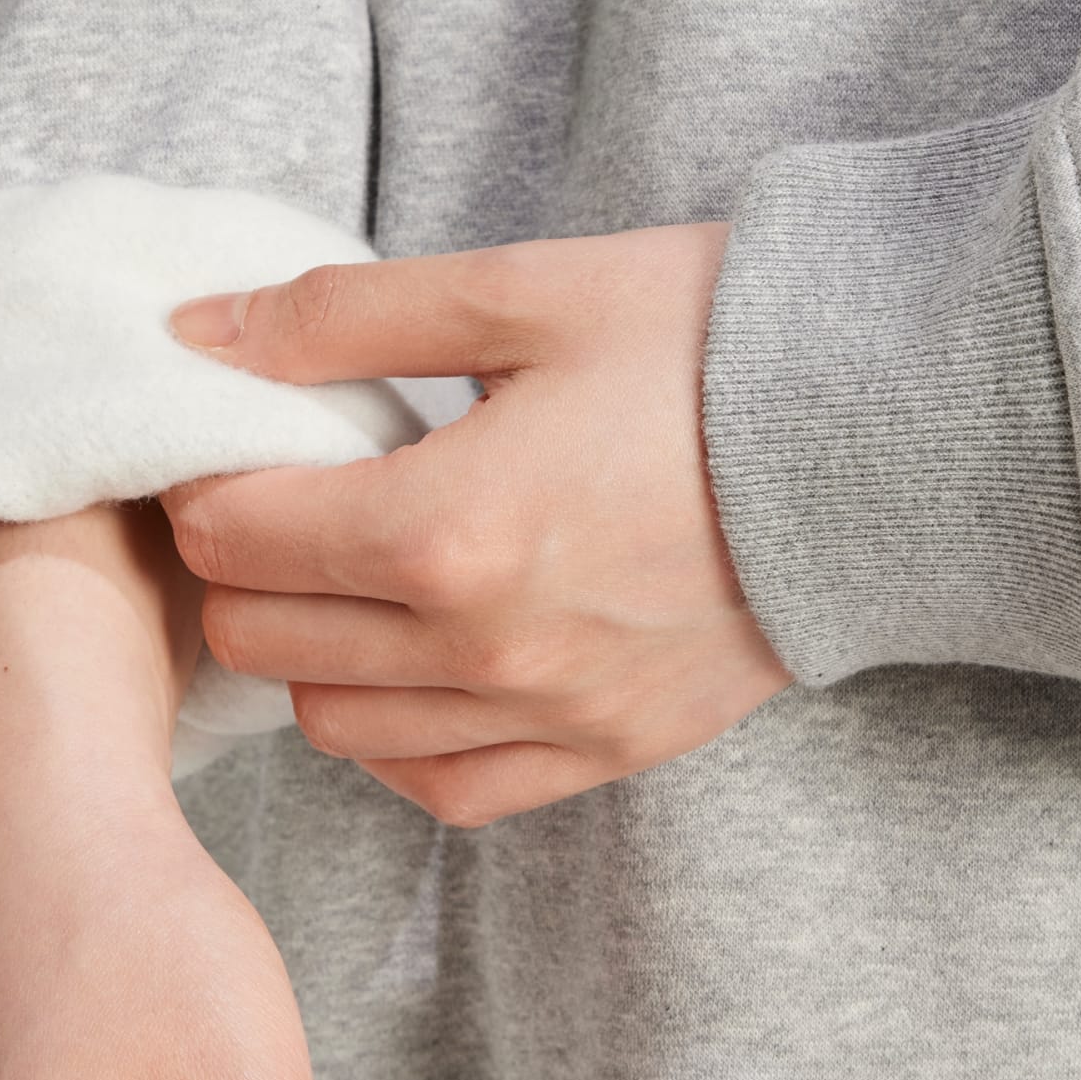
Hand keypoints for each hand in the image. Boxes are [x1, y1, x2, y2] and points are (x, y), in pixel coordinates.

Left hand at [160, 222, 791, 826]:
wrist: (881, 440)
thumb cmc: (708, 347)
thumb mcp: (523, 292)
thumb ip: (340, 317)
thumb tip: (198, 337)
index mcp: (446, 526)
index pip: (231, 539)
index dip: (205, 484)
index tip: (240, 446)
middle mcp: (483, 648)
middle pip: (263, 643)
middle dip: (245, 569)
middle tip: (289, 505)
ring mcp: (547, 716)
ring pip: (335, 729)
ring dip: (315, 655)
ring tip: (358, 580)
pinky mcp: (603, 750)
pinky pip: (444, 788)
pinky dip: (401, 738)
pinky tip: (421, 666)